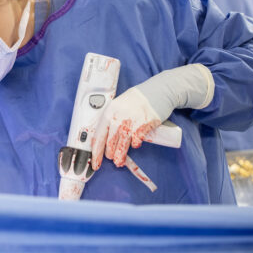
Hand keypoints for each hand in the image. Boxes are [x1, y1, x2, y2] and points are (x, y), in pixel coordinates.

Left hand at [88, 64, 213, 170]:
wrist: (158, 91)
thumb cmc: (137, 99)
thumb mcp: (119, 105)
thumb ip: (112, 118)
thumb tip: (105, 138)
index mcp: (109, 111)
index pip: (98, 135)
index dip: (96, 151)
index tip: (95, 161)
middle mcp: (118, 116)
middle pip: (109, 142)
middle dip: (109, 154)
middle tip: (111, 159)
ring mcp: (131, 121)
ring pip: (122, 144)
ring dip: (120, 155)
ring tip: (119, 161)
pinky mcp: (144, 124)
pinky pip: (136, 139)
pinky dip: (135, 145)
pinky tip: (135, 146)